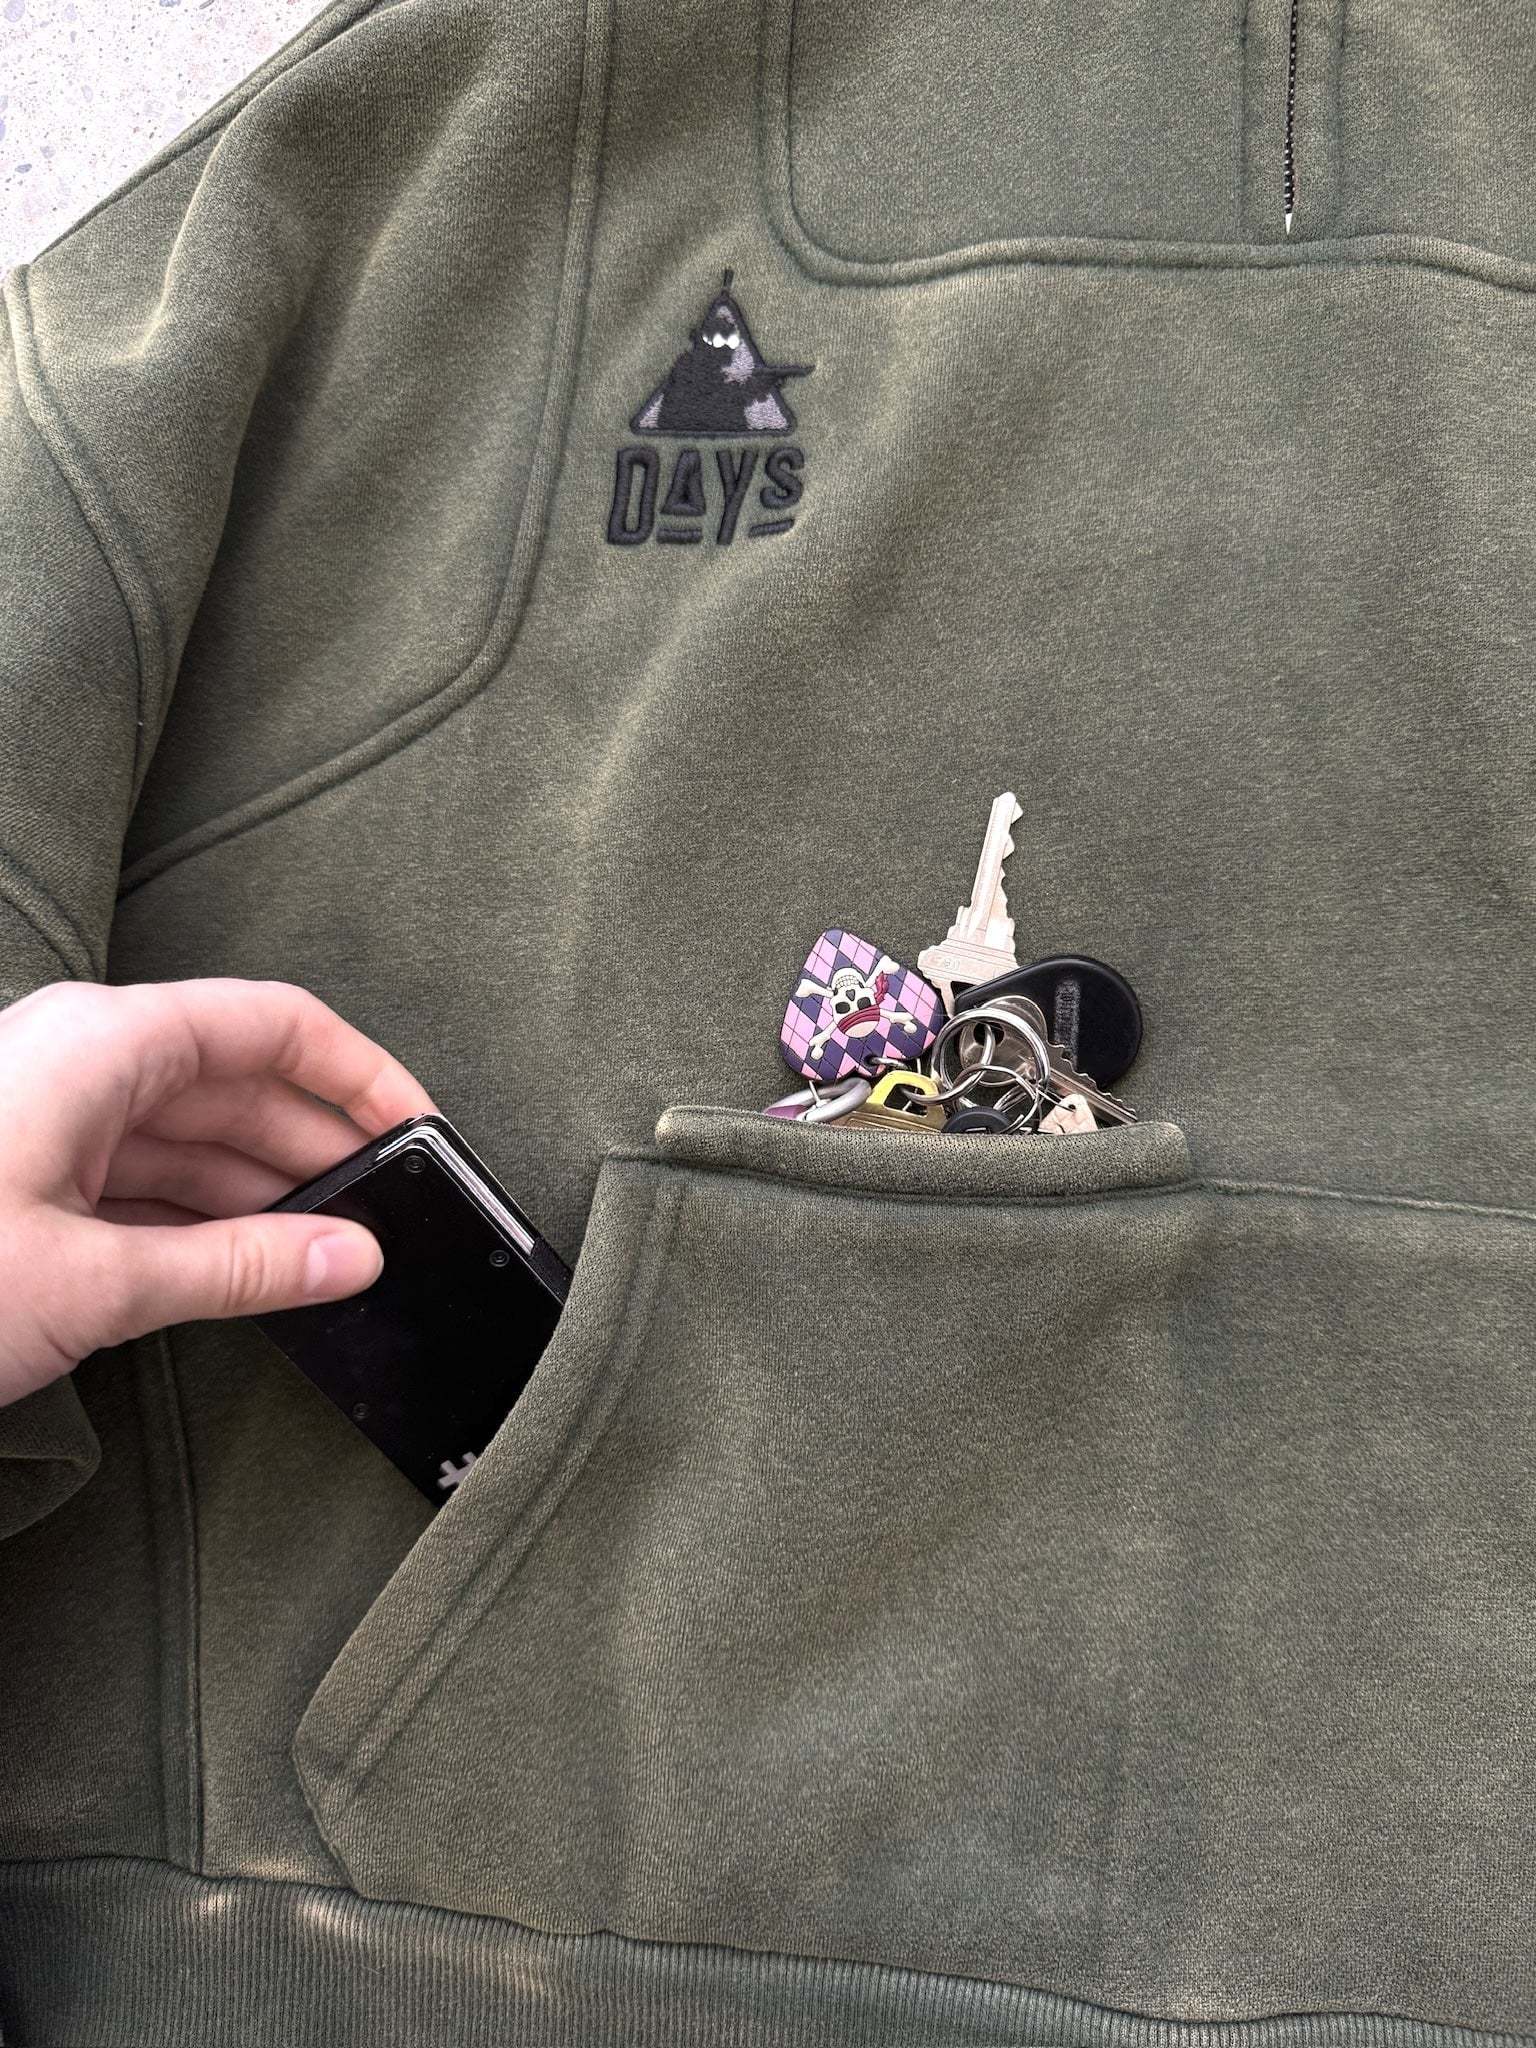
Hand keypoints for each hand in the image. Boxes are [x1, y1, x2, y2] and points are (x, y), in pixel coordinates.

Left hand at [0, 977, 438, 1407]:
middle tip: (388, 1218)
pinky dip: (198, 1223)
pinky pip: (139, 1180)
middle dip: (319, 1151)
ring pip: (190, 1139)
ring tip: (329, 1256)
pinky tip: (249, 1269)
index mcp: (104, 1042)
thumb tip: (349, 1257)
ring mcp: (47, 1116)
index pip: (274, 1026)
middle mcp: (81, 1059)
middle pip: (238, 1085)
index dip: (361, 1076)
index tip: (421, 1131)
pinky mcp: (23, 1176)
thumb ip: (237, 1267)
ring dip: (261, 1197)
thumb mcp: (94, 1281)